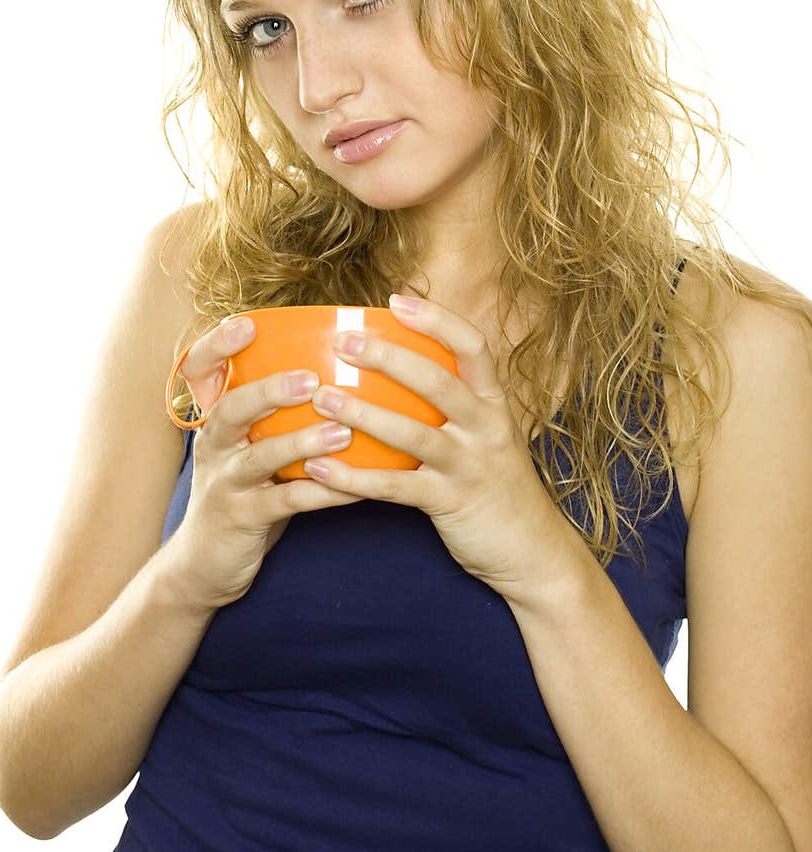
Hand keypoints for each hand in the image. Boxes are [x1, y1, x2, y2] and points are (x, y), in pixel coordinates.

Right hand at [166, 316, 363, 611]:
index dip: (217, 346)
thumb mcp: (247, 447)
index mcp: (216, 420)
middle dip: (270, 390)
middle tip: (312, 380)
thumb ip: (277, 413)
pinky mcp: (242, 519)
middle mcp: (214, 445)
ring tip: (342, 432)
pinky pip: (287, 502)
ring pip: (260, 457)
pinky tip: (358, 487)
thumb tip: (341, 369)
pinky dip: (324, 492)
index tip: (246, 324)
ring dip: (303, 443)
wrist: (205, 564)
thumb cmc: (244, 492)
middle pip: (231, 409)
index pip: (200, 371)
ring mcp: (225, 483)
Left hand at [303, 293, 572, 599]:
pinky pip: (396, 488)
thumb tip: (399, 366)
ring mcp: (470, 465)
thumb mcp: (486, 433)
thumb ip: (455, 403)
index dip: (436, 320)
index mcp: (494, 402)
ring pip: (413, 433)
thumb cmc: (495, 484)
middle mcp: (487, 427)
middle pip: (438, 381)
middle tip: (344, 343)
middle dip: (389, 358)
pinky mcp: (451, 503)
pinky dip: (354, 479)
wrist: (531, 551)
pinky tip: (318, 470)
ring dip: (363, 413)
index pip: (472, 346)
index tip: (397, 300)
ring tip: (321, 398)